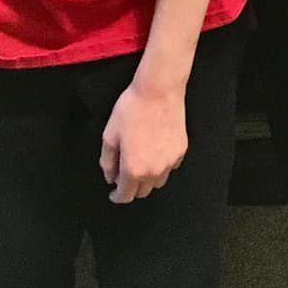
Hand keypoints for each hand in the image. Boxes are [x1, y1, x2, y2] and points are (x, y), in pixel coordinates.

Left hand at [100, 80, 187, 202]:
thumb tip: (110, 175)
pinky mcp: (180, 151)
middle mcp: (154, 170)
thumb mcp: (109, 135)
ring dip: (147, 179)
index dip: (117, 196)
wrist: (158, 91)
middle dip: (131, 187)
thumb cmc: (134, 108)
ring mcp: (169, 162)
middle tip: (124, 173)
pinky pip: (169, 167)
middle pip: (142, 192)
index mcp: (134, 168)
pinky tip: (153, 152)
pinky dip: (161, 166)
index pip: (125, 195)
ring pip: (157, 182)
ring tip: (139, 161)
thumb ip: (107, 161)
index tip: (114, 193)